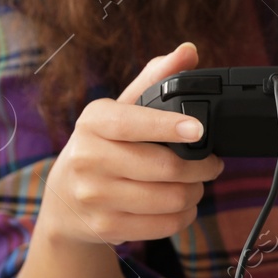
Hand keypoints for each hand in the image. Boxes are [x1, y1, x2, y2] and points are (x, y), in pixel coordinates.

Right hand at [38, 42, 223, 246]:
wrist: (65, 200)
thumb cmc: (103, 147)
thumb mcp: (120, 111)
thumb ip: (155, 80)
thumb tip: (189, 51)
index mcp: (93, 121)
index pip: (133, 122)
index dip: (170, 126)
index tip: (199, 129)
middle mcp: (87, 158)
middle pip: (164, 167)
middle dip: (201, 167)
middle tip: (211, 164)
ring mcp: (94, 196)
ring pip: (169, 199)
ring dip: (195, 193)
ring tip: (195, 184)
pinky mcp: (105, 227)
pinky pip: (164, 225)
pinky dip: (184, 216)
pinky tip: (181, 205)